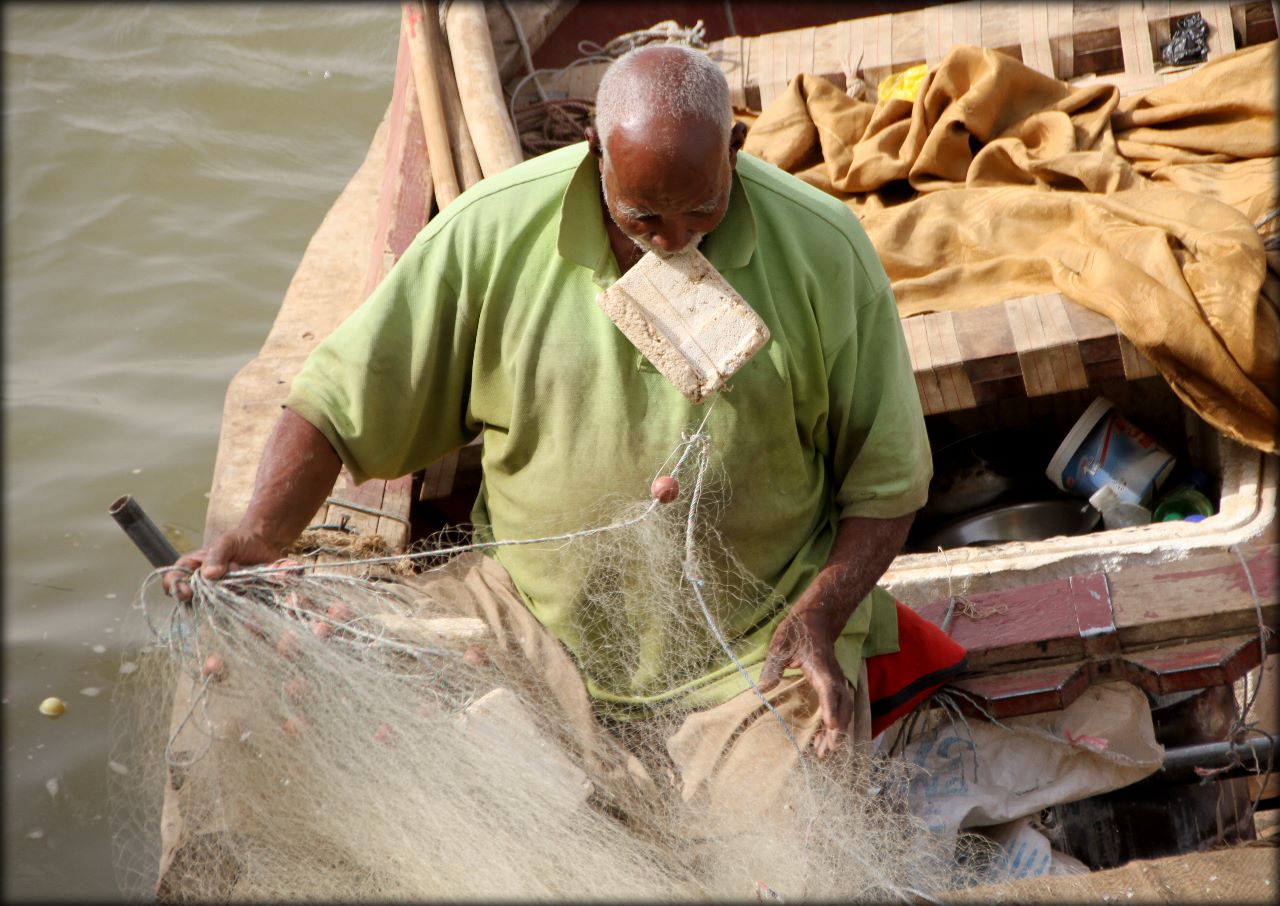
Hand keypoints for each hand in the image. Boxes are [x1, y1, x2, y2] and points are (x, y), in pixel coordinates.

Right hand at [163, 530, 284, 601]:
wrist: (266, 545)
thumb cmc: (241, 540)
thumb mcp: (228, 542)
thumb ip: (217, 555)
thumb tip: (208, 575)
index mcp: (191, 566)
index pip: (173, 579)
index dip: (176, 587)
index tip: (188, 592)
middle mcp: (201, 583)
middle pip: (191, 599)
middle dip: (208, 593)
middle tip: (226, 581)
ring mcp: (217, 594)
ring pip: (212, 606)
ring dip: (227, 596)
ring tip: (241, 579)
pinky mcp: (233, 601)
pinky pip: (230, 610)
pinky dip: (238, 605)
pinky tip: (249, 593)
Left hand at [758, 605, 852, 758]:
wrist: (816, 618)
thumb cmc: (797, 630)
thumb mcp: (780, 645)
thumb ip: (773, 667)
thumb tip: (761, 688)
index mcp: (821, 667)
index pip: (829, 691)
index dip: (831, 709)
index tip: (831, 727)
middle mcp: (834, 676)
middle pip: (842, 706)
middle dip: (837, 730)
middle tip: (825, 751)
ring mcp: (837, 680)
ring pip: (844, 709)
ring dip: (837, 730)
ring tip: (824, 750)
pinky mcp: (835, 684)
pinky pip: (840, 706)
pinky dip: (837, 722)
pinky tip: (825, 735)